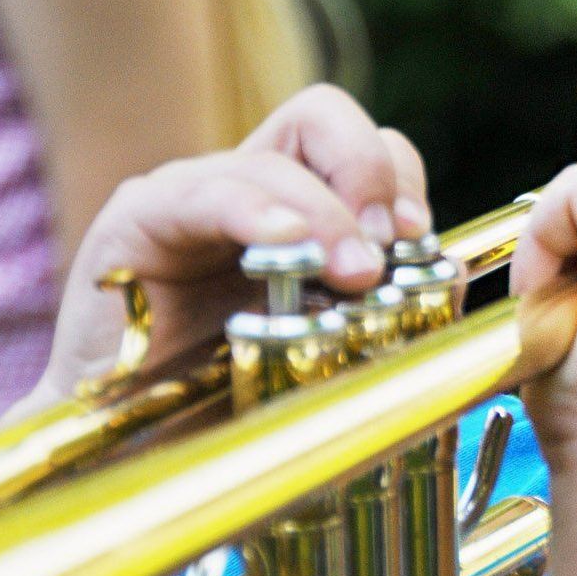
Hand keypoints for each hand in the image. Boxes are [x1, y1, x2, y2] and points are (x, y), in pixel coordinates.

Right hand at [22, 85, 431, 411]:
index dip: (401, 184)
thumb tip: (448, 274)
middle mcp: (243, 186)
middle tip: (388, 247)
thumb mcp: (328, 349)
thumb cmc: (226, 406)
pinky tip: (282, 249)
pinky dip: (255, 213)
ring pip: (271, 158)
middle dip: (369, 171)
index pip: (368, 149)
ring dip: (325, 213)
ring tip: (354, 274)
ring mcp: (188, 195)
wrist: (128, 459)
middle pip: (321, 117)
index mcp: (295, 208)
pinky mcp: (135, 220)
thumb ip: (386, 308)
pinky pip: (204, 193)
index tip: (419, 243)